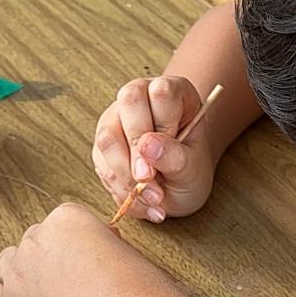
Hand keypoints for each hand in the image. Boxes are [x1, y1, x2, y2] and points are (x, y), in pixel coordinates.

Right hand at [92, 77, 215, 221]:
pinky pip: (101, 164)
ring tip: (152, 199)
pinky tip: (142, 203)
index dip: (164, 125)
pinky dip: (121, 190)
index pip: (162, 93)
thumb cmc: (189, 169)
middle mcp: (141, 97)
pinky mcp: (102, 144)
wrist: (176, 185)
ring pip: (107, 136)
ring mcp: (116, 118)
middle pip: (129, 103)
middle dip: (138, 150)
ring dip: (126, 175)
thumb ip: (176, 157)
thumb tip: (147, 146)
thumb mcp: (194, 169)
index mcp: (173, 93)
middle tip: (152, 181)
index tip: (170, 157)